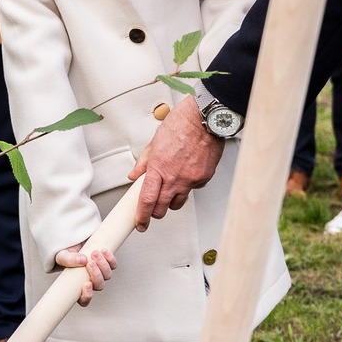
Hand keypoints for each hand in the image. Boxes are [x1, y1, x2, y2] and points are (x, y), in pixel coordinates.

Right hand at [54, 244, 116, 305]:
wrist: (74, 243)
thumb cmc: (66, 254)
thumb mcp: (62, 256)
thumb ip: (68, 260)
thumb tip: (83, 260)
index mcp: (78, 286)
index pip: (84, 300)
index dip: (87, 296)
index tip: (87, 284)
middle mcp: (91, 282)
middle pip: (99, 286)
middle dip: (96, 274)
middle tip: (90, 263)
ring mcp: (100, 273)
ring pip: (107, 275)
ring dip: (102, 264)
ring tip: (94, 253)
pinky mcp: (107, 263)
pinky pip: (113, 265)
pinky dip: (110, 258)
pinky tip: (103, 251)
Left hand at [128, 97, 222, 223]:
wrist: (205, 118)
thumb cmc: (182, 123)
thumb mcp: (155, 141)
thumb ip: (145, 161)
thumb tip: (136, 174)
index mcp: (159, 167)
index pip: (147, 199)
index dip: (141, 216)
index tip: (140, 223)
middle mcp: (175, 176)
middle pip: (162, 208)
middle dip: (155, 212)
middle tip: (152, 208)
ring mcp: (191, 179)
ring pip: (178, 202)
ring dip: (171, 201)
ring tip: (169, 189)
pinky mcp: (204, 178)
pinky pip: (193, 189)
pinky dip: (187, 186)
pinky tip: (186, 174)